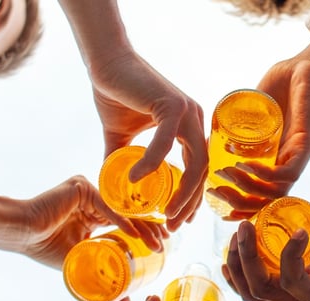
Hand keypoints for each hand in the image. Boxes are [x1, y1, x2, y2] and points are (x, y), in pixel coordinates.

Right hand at [14, 176, 166, 268]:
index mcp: (91, 214)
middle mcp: (92, 200)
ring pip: (121, 210)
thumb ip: (103, 277)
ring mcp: (88, 191)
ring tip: (158, 243)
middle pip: (127, 214)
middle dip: (149, 229)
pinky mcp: (81, 187)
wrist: (21, 234)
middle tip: (166, 245)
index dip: (143, 234)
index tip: (160, 248)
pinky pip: (106, 207)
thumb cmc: (43, 247)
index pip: (124, 223)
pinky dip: (122, 221)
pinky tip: (136, 235)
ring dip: (142, 227)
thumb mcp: (81, 264)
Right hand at [90, 52, 205, 230]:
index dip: (192, 198)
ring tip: (163, 213)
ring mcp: (187, 111)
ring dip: (182, 192)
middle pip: (203, 171)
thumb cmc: (115, 95)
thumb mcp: (120, 137)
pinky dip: (152, 163)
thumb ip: (122, 161)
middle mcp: (194, 119)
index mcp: (188, 126)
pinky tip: (137, 179)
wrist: (106, 65)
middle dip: (190, 203)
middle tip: (173, 226)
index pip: (200, 169)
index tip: (179, 220)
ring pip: (195, 162)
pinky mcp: (172, 104)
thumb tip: (114, 188)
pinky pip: (166, 142)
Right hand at [208, 39, 309, 219]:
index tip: (216, 202)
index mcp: (278, 157)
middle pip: (267, 199)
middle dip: (239, 203)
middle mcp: (290, 161)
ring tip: (225, 174)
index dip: (241, 204)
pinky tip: (245, 166)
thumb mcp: (255, 109)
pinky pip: (288, 172)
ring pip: (276, 190)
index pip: (262, 194)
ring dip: (247, 187)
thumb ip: (237, 123)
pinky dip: (265, 175)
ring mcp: (300, 155)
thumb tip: (210, 136)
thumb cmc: (285, 81)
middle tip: (215, 192)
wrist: (308, 63)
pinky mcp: (307, 145)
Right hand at [222, 214, 309, 300]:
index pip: (255, 287)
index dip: (237, 268)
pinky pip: (291, 278)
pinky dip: (288, 252)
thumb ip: (301, 227)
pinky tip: (299, 231)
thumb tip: (275, 212)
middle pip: (251, 292)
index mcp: (301, 283)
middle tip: (236, 233)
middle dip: (235, 263)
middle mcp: (303, 296)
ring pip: (262, 289)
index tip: (231, 239)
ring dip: (248, 256)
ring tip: (247, 228)